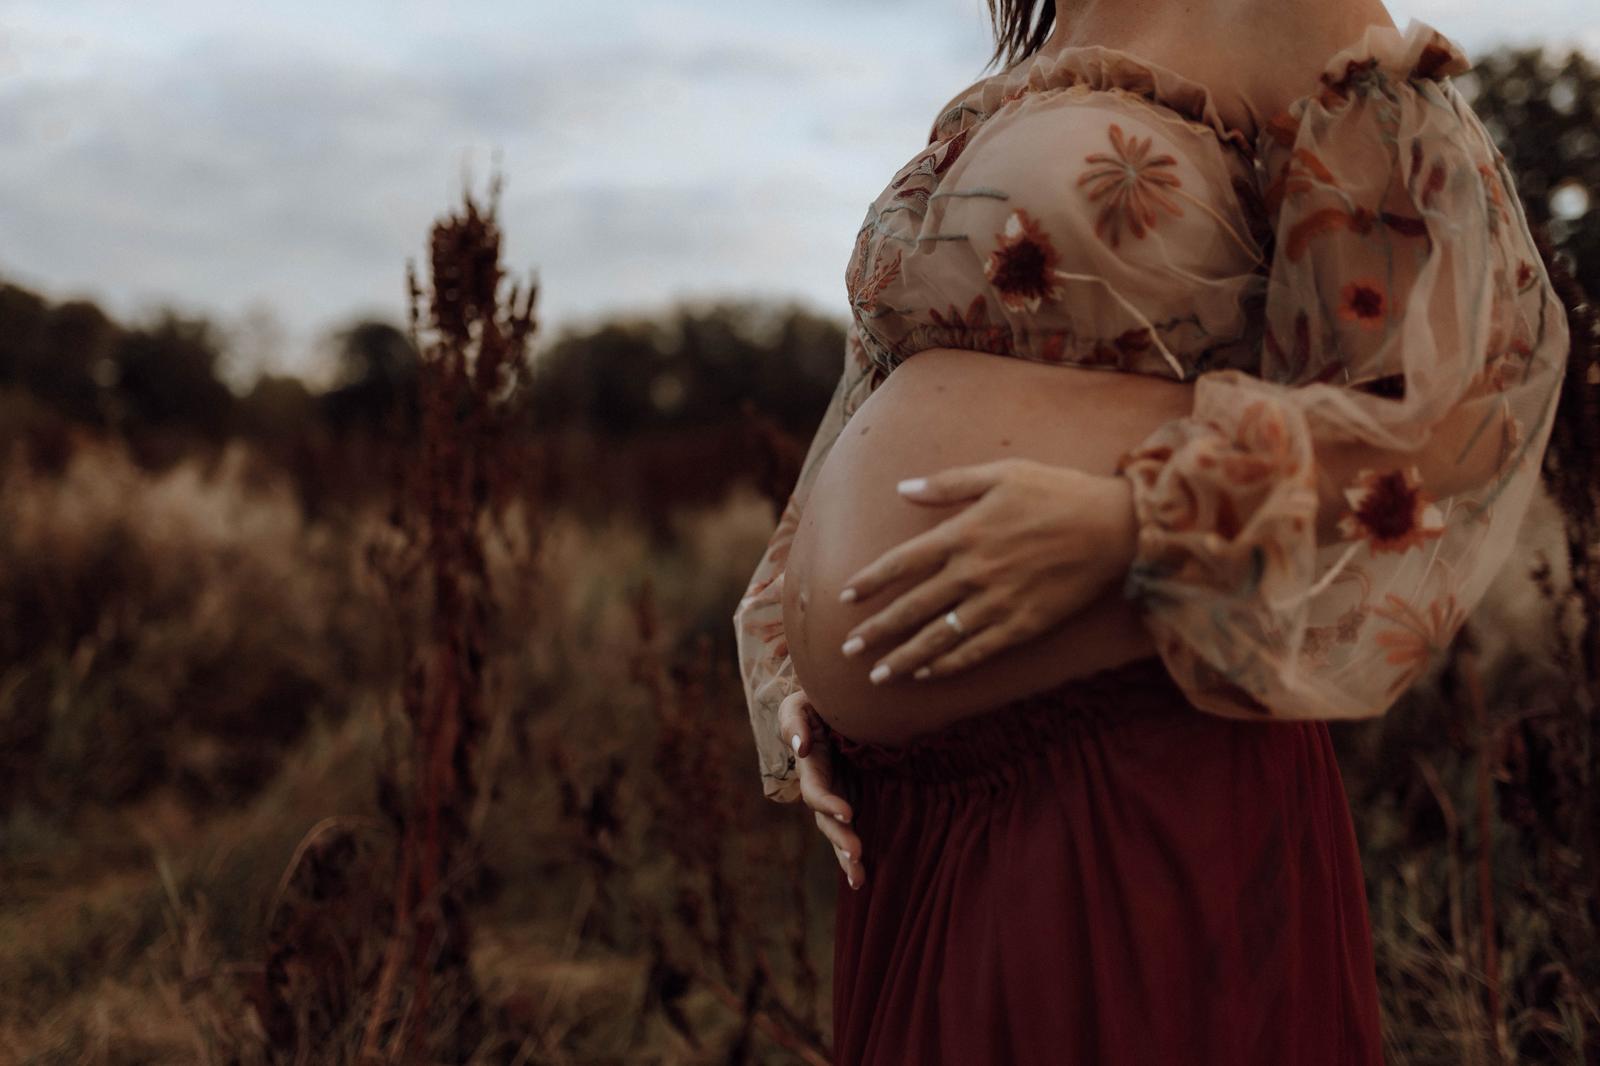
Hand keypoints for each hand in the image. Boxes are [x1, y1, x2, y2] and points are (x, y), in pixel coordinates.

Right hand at [777, 689, 865, 889]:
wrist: (844, 701)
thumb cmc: (819, 699)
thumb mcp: (800, 703)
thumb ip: (795, 722)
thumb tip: (800, 748)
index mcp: (811, 765)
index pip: (816, 790)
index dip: (828, 802)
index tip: (848, 812)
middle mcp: (825, 786)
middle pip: (826, 820)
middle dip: (839, 839)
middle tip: (856, 854)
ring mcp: (842, 794)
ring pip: (840, 831)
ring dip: (846, 854)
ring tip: (858, 878)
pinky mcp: (861, 797)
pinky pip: (860, 826)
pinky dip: (859, 851)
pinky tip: (866, 877)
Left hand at [838, 458, 1137, 683]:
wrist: (1114, 527)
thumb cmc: (1058, 491)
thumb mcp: (1001, 473)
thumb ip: (947, 484)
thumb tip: (901, 488)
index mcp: (962, 533)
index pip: (901, 563)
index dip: (870, 582)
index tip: (844, 597)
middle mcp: (972, 572)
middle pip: (911, 607)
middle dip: (876, 631)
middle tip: (847, 649)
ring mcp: (997, 603)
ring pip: (938, 637)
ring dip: (904, 657)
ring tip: (877, 675)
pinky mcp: (1023, 625)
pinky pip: (976, 650)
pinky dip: (947, 665)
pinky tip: (927, 674)